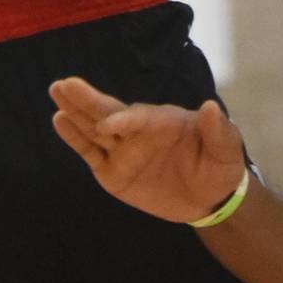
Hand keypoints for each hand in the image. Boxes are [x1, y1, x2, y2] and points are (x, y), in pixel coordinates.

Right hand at [51, 76, 244, 224]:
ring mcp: (124, 151)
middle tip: (63, 84)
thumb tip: (210, 106)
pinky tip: (59, 121)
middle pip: (110, 113)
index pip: (141, 118)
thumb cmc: (219, 165)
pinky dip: (75, 139)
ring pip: (94, 129)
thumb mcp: (226, 148)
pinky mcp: (114, 172)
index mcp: (164, 121)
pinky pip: (92, 154)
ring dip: (74, 112)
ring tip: (56, 92)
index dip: (125, 121)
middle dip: (88, 100)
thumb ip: (218, 130)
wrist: (210, 198)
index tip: (108, 126)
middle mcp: (139, 131)